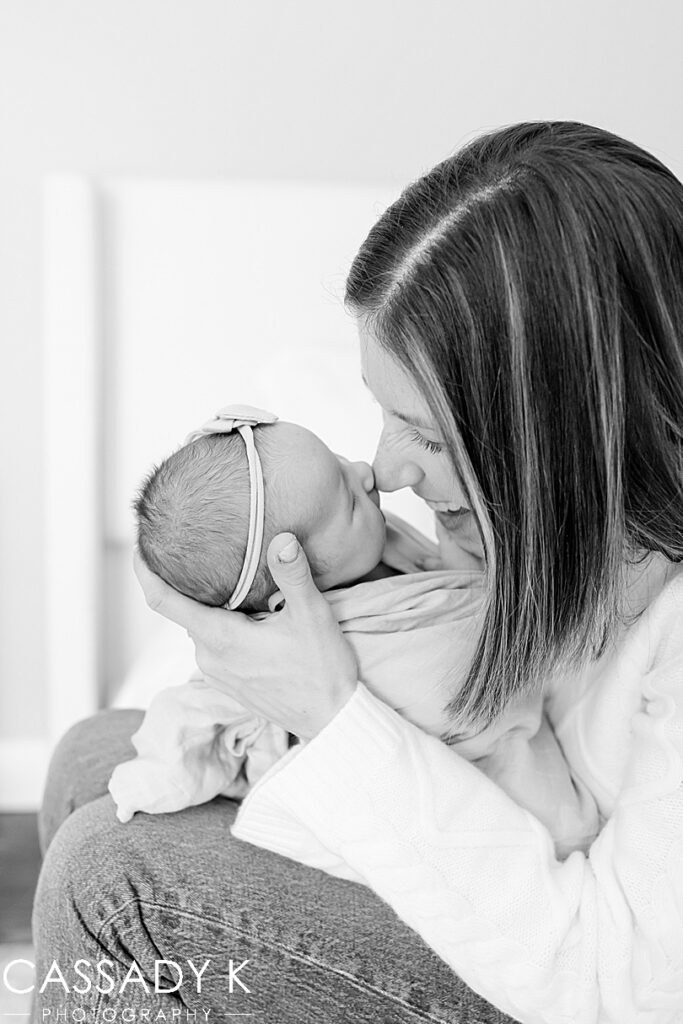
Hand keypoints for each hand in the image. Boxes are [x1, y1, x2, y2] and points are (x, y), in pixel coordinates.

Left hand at [133, 534, 358, 739]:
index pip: (162, 600)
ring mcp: (218, 672)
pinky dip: (225, 624)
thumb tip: (281, 538)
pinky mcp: (230, 681)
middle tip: (205, 550)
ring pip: (203, 625)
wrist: (334, 720)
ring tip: (236, 578)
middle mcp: (209, 657)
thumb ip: (293, 575)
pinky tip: (252, 613)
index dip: (145, 571)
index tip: (139, 546)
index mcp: (219, 638)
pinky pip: (216, 643)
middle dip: (191, 582)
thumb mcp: (312, 617)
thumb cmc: (323, 671)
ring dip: (215, 604)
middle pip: (186, 608)